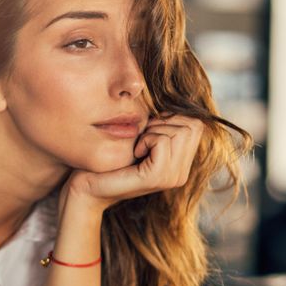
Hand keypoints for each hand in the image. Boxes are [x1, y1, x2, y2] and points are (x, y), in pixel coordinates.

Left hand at [61, 114, 204, 216]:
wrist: (88, 187)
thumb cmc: (109, 159)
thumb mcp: (140, 138)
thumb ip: (162, 124)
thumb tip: (177, 97)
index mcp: (181, 164)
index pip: (197, 124)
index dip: (171, 119)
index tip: (147, 132)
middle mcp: (181, 173)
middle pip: (193, 126)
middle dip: (165, 123)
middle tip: (142, 138)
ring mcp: (172, 178)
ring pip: (180, 131)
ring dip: (155, 131)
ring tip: (139, 146)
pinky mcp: (157, 177)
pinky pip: (163, 140)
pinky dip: (147, 139)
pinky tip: (135, 152)